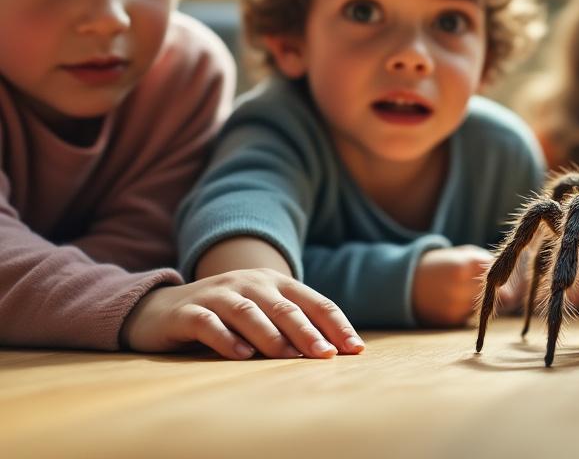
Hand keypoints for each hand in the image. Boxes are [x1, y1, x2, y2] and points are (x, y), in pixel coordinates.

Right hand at [121, 268, 363, 359]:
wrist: (161, 308)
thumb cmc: (225, 315)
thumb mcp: (262, 314)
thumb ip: (292, 326)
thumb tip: (334, 352)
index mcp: (275, 283)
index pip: (314, 302)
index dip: (337, 325)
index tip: (355, 349)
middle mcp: (250, 283)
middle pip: (285, 309)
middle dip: (309, 333)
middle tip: (327, 356)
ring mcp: (218, 294)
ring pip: (250, 313)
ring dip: (272, 337)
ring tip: (290, 357)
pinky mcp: (189, 311)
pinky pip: (210, 324)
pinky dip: (226, 339)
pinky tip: (241, 355)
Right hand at [413, 245, 510, 326]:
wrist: (407, 282)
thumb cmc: (443, 265)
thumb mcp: (464, 254)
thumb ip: (488, 264)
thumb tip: (514, 287)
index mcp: (465, 264)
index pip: (499, 275)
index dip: (506, 278)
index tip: (508, 278)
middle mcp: (461, 285)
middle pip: (496, 294)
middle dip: (500, 293)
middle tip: (492, 288)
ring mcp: (455, 304)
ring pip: (484, 307)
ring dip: (482, 303)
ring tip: (464, 293)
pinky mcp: (450, 320)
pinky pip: (471, 318)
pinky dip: (468, 312)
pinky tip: (454, 303)